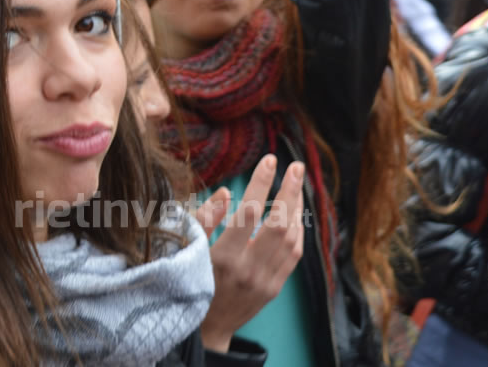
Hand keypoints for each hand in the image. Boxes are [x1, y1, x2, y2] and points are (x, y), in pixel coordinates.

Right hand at [193, 155, 304, 352]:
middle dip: (291, 191)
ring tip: (296, 185)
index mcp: (223, 257)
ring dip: (297, 209)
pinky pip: (294, 255)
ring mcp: (265, 281)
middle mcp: (248, 269)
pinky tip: (295, 214)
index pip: (250, 211)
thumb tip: (226, 191)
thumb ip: (204, 219)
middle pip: (280, 224)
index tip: (269, 160)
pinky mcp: (275, 288)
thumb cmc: (193, 280)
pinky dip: (298, 231)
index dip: (261, 182)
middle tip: (296, 167)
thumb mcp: (189, 248)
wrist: (207, 326)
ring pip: (292, 239)